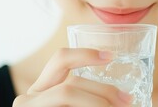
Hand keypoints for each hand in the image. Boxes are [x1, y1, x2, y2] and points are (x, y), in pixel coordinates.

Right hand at [13, 48, 131, 106]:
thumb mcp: (69, 106)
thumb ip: (85, 99)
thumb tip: (126, 100)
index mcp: (41, 89)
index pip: (61, 61)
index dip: (85, 55)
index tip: (110, 57)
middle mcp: (30, 98)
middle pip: (70, 84)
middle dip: (104, 91)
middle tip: (127, 101)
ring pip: (68, 94)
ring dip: (98, 103)